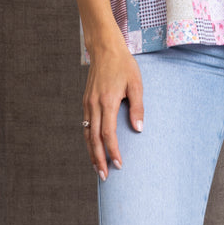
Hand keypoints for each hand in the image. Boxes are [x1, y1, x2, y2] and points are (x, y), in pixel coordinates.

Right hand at [83, 39, 143, 180]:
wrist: (104, 48)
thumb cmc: (123, 65)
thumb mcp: (136, 84)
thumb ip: (138, 107)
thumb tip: (139, 129)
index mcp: (107, 101)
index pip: (108, 134)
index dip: (113, 151)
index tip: (119, 164)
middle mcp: (94, 105)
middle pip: (94, 138)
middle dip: (99, 159)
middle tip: (105, 176)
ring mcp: (87, 103)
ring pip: (86, 133)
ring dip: (91, 152)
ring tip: (97, 168)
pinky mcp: (85, 101)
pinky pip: (85, 125)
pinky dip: (88, 140)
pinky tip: (93, 148)